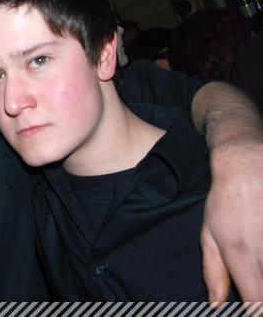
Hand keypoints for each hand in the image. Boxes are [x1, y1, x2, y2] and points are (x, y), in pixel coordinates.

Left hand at [202, 139, 262, 301]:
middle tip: (257, 293)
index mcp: (241, 255)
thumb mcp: (209, 235)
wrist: (247, 165)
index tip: (254, 313)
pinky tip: (262, 240)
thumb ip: (214, 272)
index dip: (257, 313)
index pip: (258, 304)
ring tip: (257, 259)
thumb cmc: (225, 201)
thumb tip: (216, 305)